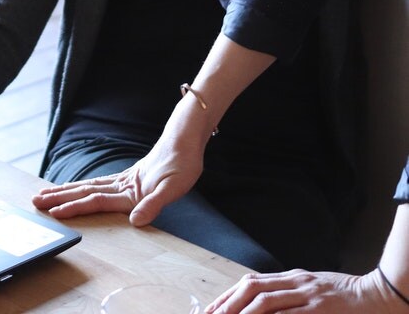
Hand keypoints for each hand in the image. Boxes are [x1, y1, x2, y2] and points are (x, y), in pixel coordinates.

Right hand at [31, 124, 205, 226]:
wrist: (185, 142)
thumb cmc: (181, 166)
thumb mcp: (172, 189)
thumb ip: (153, 205)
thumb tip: (136, 221)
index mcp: (129, 190)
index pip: (95, 200)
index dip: (74, 207)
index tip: (54, 213)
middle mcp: (121, 184)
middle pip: (84, 191)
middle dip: (59, 198)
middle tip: (36, 201)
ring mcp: (122, 180)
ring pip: (87, 186)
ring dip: (66, 191)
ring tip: (46, 193)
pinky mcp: (128, 178)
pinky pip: (97, 184)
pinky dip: (82, 187)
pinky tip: (77, 188)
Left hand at [205, 268, 402, 312]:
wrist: (376, 295)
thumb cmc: (344, 294)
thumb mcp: (312, 288)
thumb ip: (289, 293)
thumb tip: (261, 301)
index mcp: (291, 277)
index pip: (250, 282)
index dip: (229, 295)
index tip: (211, 309)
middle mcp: (295, 282)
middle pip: (252, 287)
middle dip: (229, 303)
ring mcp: (307, 295)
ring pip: (267, 300)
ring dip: (244, 312)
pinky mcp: (320, 309)